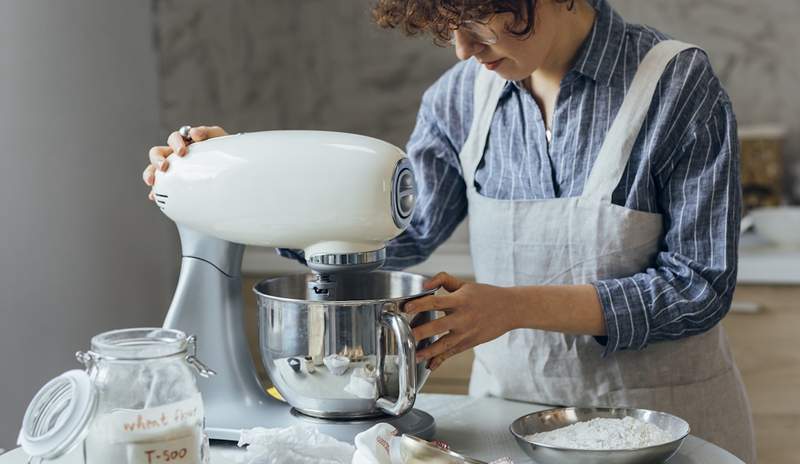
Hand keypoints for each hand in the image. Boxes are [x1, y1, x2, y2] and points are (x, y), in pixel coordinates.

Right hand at [142, 125, 227, 199]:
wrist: (228, 166)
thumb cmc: (221, 148)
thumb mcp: (217, 137)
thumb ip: (207, 132)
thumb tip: (194, 133)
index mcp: (184, 142)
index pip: (174, 138)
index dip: (175, 143)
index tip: (182, 152)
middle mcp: (174, 154)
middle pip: (157, 152)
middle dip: (157, 159)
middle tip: (164, 167)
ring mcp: (172, 168)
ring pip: (153, 168)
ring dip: (150, 173)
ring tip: (152, 181)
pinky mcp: (173, 182)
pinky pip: (160, 186)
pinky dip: (155, 191)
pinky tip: (153, 196)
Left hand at [403, 272, 518, 370]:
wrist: (510, 309)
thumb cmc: (486, 295)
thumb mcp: (464, 284)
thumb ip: (443, 279)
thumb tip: (424, 284)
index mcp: (460, 300)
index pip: (435, 302)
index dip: (419, 304)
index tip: (406, 308)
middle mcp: (462, 318)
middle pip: (437, 326)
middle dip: (420, 332)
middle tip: (404, 335)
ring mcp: (466, 333)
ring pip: (444, 344)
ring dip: (428, 351)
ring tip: (413, 355)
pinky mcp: (469, 343)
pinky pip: (452, 353)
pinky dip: (440, 360)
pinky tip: (429, 365)